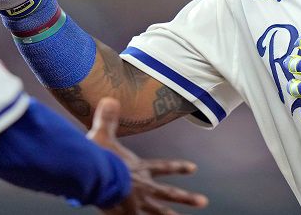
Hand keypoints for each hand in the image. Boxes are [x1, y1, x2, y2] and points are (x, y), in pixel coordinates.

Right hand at [89, 98, 207, 214]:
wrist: (96, 179)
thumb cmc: (100, 158)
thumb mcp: (103, 135)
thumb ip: (107, 119)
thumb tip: (110, 98)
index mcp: (140, 169)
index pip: (163, 167)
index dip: (178, 167)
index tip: (194, 168)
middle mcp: (143, 187)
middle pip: (169, 193)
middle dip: (186, 198)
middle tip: (203, 201)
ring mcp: (138, 203)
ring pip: (160, 212)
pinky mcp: (128, 214)